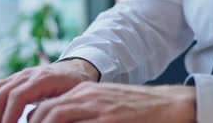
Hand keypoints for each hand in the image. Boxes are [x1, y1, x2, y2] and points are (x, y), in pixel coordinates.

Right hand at [0, 59, 99, 122]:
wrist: (76, 69)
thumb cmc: (76, 86)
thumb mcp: (71, 98)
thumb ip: (57, 109)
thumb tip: (42, 121)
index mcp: (44, 79)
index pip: (18, 96)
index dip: (9, 116)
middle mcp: (28, 74)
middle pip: (1, 94)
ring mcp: (18, 75)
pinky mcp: (13, 79)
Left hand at [27, 82, 195, 122]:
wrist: (167, 104)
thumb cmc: (135, 108)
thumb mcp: (104, 104)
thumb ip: (81, 111)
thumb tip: (55, 118)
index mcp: (83, 93)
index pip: (45, 108)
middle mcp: (86, 97)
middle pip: (45, 113)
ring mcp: (97, 109)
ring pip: (56, 117)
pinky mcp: (109, 120)